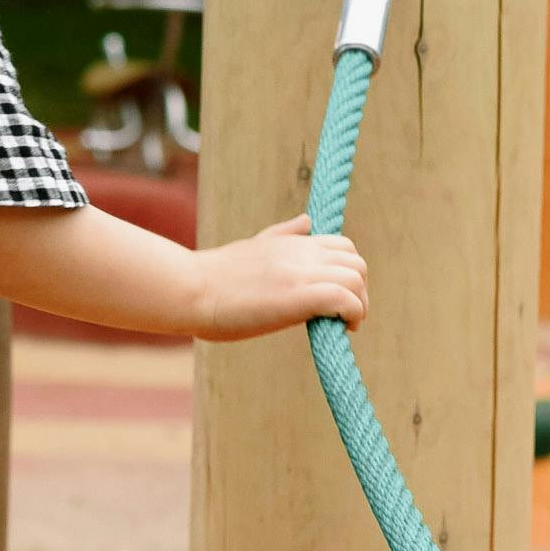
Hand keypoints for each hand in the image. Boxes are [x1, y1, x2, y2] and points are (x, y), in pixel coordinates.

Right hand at [195, 214, 367, 337]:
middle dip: (358, 290)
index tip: (336, 298)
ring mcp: (302, 273)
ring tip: (346, 325)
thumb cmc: (212, 278)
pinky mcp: (300, 295)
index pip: (342, 247)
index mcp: (292, 242)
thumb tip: (307, 221)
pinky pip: (346, 299)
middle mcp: (302, 252)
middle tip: (344, 315)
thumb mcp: (253, 247)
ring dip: (359, 304)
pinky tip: (342, 328)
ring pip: (356, 279)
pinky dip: (353, 314)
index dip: (347, 273)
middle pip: (356, 263)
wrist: (190, 290)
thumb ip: (283, 236)